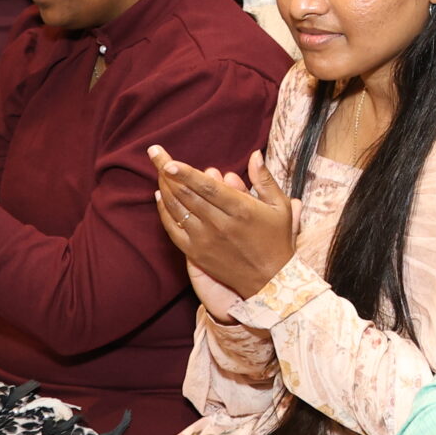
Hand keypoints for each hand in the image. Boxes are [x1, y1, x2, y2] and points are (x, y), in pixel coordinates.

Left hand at [149, 146, 297, 299]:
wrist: (269, 280)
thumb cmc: (277, 239)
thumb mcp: (280, 206)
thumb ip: (264, 179)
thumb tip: (255, 154)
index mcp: (241, 210)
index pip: (207, 187)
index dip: (186, 174)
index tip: (168, 161)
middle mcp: (220, 224)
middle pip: (186, 194)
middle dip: (167, 172)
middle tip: (154, 153)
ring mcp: (205, 240)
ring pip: (177, 210)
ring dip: (164, 188)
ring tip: (158, 170)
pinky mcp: (196, 254)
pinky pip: (173, 230)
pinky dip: (164, 212)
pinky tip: (159, 196)